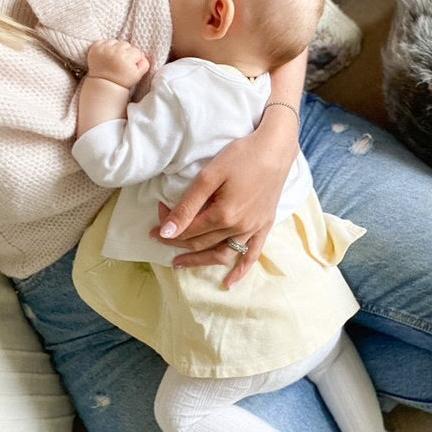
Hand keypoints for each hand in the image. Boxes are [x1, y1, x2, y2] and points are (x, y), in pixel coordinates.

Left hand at [87, 39, 149, 88]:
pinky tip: (107, 53)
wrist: (104, 84)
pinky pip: (103, 41)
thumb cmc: (123, 79)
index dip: (135, 58)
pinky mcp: (95, 49)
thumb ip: (144, 64)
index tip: (131, 64)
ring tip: (115, 56)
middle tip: (123, 60)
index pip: (136, 51)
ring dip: (116, 47)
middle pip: (126, 44)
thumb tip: (142, 55)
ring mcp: (104, 49)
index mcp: (127, 58)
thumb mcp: (138, 75)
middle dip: (126, 51)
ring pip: (115, 41)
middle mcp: (115, 51)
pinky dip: (106, 45)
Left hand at [149, 109, 299, 288]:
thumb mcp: (209, 175)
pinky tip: (229, 283)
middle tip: (160, 234)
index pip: (188, 229)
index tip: (155, 218)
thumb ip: (187, 206)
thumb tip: (167, 232)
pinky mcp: (265, 225)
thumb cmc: (241, 155)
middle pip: (202, 242)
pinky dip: (241, 270)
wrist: (276, 148)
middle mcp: (239, 227)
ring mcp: (254, 228)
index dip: (169, 226)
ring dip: (200, 261)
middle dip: (177, 240)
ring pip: (222, 254)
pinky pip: (252, 254)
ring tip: (180, 263)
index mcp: (224, 215)